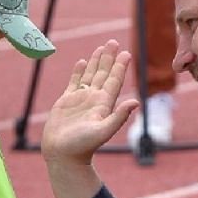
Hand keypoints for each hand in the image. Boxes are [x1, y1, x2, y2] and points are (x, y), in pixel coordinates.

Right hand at [40, 40, 137, 163]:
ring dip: (96, 61)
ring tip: (101, 47)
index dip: (120, 67)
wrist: (63, 155)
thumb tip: (135, 102)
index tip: (126, 53)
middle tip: (114, 42)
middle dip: (109, 58)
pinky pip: (74, 82)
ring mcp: (80, 99)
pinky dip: (78, 71)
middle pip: (104, 74)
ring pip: (90, 75)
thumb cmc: (82, 146)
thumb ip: (119, 117)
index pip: (114, 81)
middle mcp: (94, 99)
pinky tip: (82, 61)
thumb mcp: (102, 131)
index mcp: (104, 104)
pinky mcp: (66, 102)